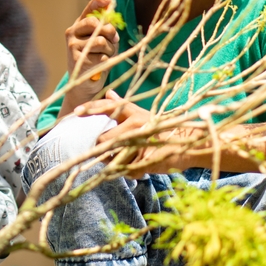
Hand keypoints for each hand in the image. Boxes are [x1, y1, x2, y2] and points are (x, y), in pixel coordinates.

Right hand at [62, 0, 119, 109]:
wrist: (84, 85)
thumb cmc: (96, 59)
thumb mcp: (101, 41)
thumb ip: (105, 29)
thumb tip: (113, 13)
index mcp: (79, 26)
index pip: (89, 9)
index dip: (99, 1)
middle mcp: (72, 33)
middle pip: (97, 23)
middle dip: (110, 32)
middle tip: (114, 40)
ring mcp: (73, 47)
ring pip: (101, 41)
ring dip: (110, 49)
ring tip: (106, 56)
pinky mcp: (77, 60)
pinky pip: (101, 56)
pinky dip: (106, 61)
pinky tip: (100, 66)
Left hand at [78, 91, 203, 175]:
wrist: (189, 143)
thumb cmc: (162, 129)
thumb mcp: (143, 115)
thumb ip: (124, 107)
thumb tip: (109, 93)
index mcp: (135, 113)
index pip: (110, 108)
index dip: (92, 108)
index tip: (76, 111)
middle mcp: (137, 125)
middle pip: (105, 140)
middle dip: (102, 149)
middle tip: (109, 152)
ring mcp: (142, 143)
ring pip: (114, 157)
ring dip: (114, 162)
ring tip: (127, 159)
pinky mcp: (147, 160)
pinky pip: (127, 170)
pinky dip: (129, 172)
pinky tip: (138, 166)